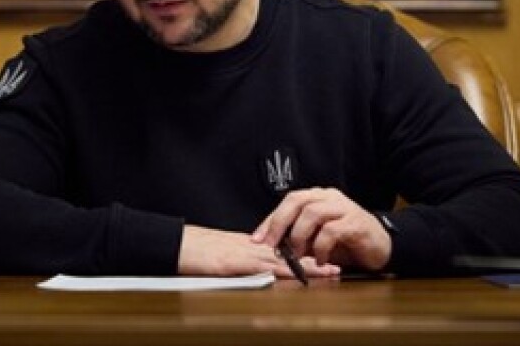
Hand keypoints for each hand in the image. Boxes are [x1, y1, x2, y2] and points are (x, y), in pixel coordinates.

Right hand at [177, 224, 338, 279]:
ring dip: (308, 267)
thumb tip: (258, 270)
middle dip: (315, 260)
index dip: (306, 256)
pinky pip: (266, 268)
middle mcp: (254, 249)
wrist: (180, 244)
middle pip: (291, 255)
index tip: (326, 260)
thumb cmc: (198, 251)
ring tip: (330, 272)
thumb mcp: (224, 256)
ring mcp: (248, 255)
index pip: (284, 251)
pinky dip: (284, 271)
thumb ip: (242, 261)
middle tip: (339, 266)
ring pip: (285, 260)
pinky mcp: (239, 263)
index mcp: (251, 247)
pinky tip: (298, 276)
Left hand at [251, 188, 391, 271]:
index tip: (256, 239)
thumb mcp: (317, 239)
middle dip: (279, 223)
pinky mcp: (355, 222)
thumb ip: (299, 237)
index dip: (270, 220)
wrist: (380, 246)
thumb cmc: (346, 242)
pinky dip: (321, 248)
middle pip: (296, 200)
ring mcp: (343, 208)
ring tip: (299, 254)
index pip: (288, 202)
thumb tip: (275, 246)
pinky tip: (321, 260)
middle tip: (271, 244)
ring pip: (312, 213)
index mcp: (317, 197)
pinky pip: (330, 231)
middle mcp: (329, 197)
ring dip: (300, 236)